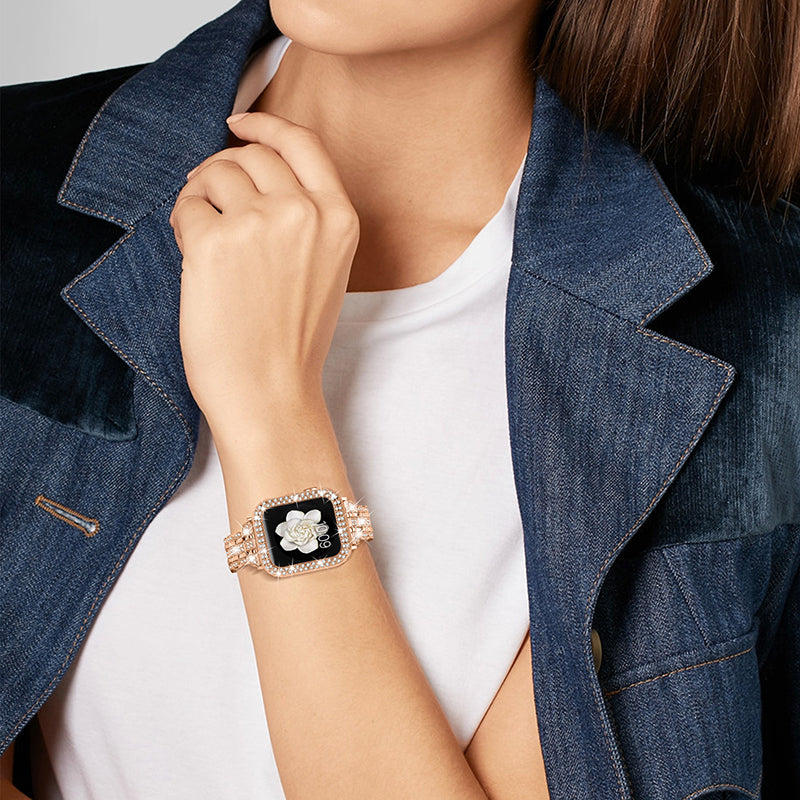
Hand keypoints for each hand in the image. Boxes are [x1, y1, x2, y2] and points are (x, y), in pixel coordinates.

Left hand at [169, 112, 359, 437]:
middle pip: (251, 155)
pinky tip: (191, 252)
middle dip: (223, 170)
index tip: (238, 124)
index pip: (302, 143)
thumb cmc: (291, 341)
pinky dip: (182, 221)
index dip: (265, 124)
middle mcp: (304, 213)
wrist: (269, 392)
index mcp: (340, 219)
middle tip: (210, 200)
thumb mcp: (325, 269)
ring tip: (202, 233)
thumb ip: (305, 217)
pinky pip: (187, 205)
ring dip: (201, 194)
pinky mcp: (215, 242)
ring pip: (215, 172)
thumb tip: (247, 171)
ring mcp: (260, 225)